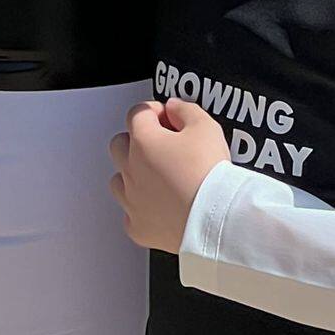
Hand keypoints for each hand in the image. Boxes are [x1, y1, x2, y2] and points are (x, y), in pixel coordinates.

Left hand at [108, 98, 230, 252]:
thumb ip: (186, 110)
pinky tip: (158, 206)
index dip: (154, 111)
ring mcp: (132, 200)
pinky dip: (141, 209)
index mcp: (144, 141)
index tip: (167, 116)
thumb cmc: (210, 176)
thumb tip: (175, 108)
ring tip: (158, 177)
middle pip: (120, 145)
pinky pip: (131, 214)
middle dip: (137, 140)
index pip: (137, 114)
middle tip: (161, 144)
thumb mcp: (206, 127)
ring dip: (134, 174)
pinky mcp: (138, 227)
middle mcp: (131, 170)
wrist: (215, 220)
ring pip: (119, 180)